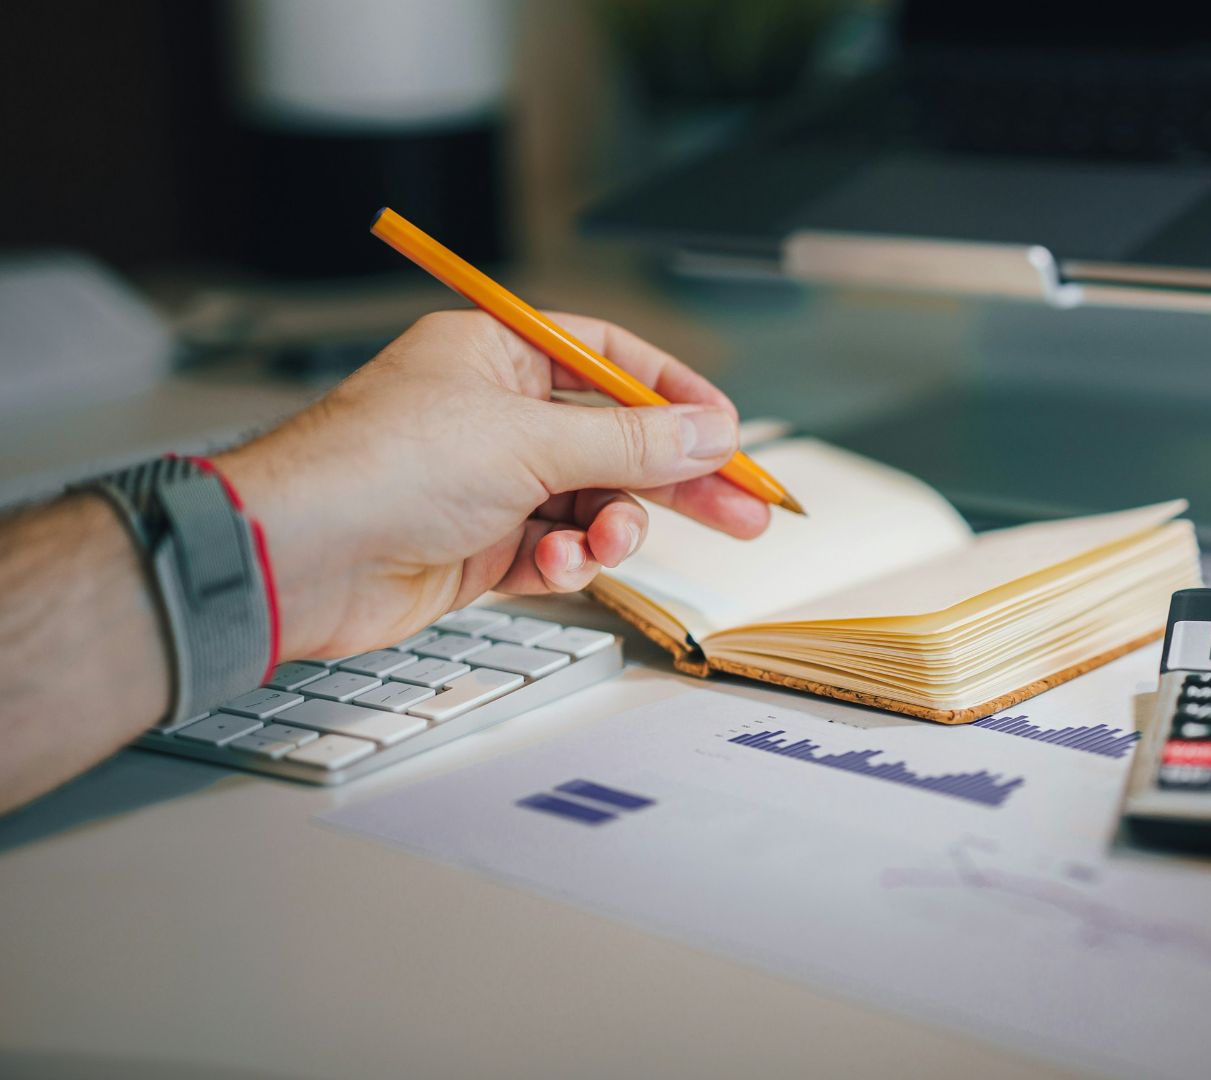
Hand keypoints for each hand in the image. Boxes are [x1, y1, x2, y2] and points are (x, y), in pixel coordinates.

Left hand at [215, 310, 769, 660]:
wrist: (296, 556)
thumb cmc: (380, 468)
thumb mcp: (528, 440)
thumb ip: (631, 441)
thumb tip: (709, 433)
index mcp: (496, 354)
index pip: (610, 359)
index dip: (675, 394)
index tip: (728, 433)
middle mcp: (493, 413)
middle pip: (615, 439)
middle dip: (676, 479)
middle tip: (745, 511)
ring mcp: (487, 483)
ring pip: (591, 503)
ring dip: (611, 528)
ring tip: (607, 543)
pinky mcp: (478, 547)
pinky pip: (554, 551)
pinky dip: (565, 563)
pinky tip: (556, 569)